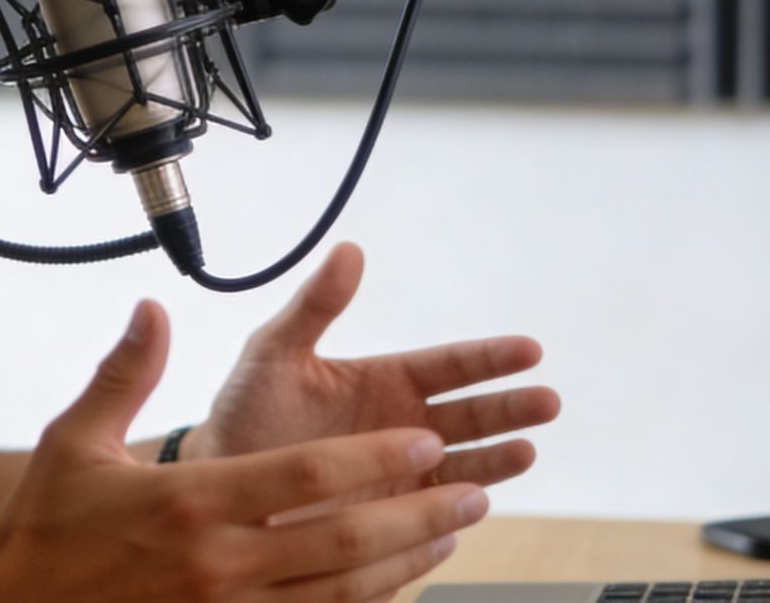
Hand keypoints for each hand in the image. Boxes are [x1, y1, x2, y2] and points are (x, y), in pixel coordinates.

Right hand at [0, 299, 484, 602]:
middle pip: (343, 541)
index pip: (306, 479)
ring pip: (342, 591)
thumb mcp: (75, 439)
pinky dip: (367, 601)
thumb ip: (125, 371)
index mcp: (190, 504)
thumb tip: (152, 307)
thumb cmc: (45, 527)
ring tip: (452, 533)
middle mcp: (218, 563)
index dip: (374, 461)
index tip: (425, 441)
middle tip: (472, 490)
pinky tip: (397, 581)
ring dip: (407, 562)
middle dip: (417, 514)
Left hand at [187, 242, 558, 519]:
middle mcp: (404, 425)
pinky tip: (480, 502)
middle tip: (546, 401)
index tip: (529, 350)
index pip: (449, 366)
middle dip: (510, 407)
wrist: (223, 486)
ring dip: (499, 456)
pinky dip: (463, 508)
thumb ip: (315, 305)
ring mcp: (404, 472)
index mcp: (385, 380)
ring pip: (467, 462)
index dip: (489, 359)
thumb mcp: (275, 353)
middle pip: (472, 413)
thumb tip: (348, 250)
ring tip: (526, 450)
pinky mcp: (395, 518)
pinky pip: (440, 512)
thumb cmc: (245, 414)